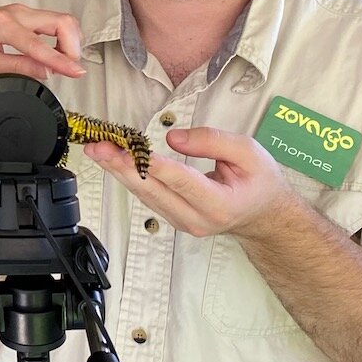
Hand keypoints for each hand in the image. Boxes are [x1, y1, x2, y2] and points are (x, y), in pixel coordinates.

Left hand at [0, 5, 83, 81]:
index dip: (61, 60)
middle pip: (61, 22)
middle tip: (71, 69)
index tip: (76, 73)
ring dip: (69, 41)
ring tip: (64, 64)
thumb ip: (15, 67)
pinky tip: (55, 54)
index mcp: (1, 24)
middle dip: (73, 46)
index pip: (39, 44)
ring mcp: (19, 11)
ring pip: (59, 20)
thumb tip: (46, 72)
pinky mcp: (21, 15)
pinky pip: (50, 22)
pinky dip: (60, 37)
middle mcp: (15, 12)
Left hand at [84, 126, 293, 240]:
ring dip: (119, 170)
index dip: (153, 165)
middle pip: (154, 191)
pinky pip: (146, 197)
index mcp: (220, 205)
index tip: (129, 150)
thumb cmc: (258, 182)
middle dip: (123, 166)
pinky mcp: (172, 218)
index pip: (181, 181)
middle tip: (100, 146)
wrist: (264, 215)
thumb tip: (174, 138)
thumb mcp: (249, 153)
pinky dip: (128, 176)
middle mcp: (198, 219)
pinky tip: (113, 161)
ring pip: (144, 195)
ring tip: (98, 149)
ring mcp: (182, 222)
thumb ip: (213, 141)